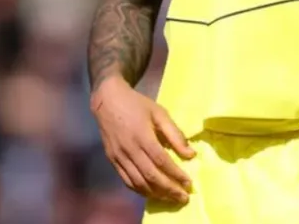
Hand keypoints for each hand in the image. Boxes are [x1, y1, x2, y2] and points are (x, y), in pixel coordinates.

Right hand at [90, 77, 194, 202]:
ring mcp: (119, 157)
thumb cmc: (137, 105)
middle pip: (150, 175)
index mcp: (142, 135)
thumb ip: (175, 133)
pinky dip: (140, 190)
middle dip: (168, 189)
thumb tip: (190, 154)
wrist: (108, 101)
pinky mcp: (112, 161)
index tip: (188, 183)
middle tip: (183, 197)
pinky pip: (127, 181)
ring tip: (171, 198)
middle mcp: (130, 150)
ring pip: (138, 182)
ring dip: (156, 193)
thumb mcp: (159, 112)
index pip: (161, 161)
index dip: (176, 174)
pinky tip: (152, 193)